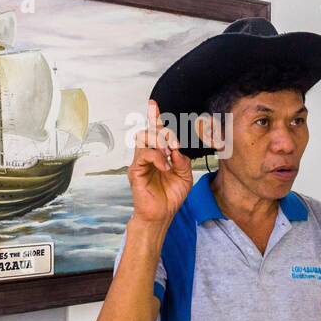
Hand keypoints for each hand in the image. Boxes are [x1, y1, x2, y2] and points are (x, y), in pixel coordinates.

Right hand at [128, 100, 192, 224]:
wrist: (162, 215)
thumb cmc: (170, 196)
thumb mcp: (185, 176)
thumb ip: (182, 161)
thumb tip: (177, 149)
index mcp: (159, 154)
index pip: (155, 132)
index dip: (153, 117)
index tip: (153, 104)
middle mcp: (147, 156)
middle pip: (148, 131)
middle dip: (163, 131)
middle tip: (175, 144)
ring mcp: (140, 163)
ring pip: (143, 139)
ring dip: (159, 141)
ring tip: (169, 153)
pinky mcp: (135, 171)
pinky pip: (144, 156)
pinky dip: (157, 157)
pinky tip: (165, 166)